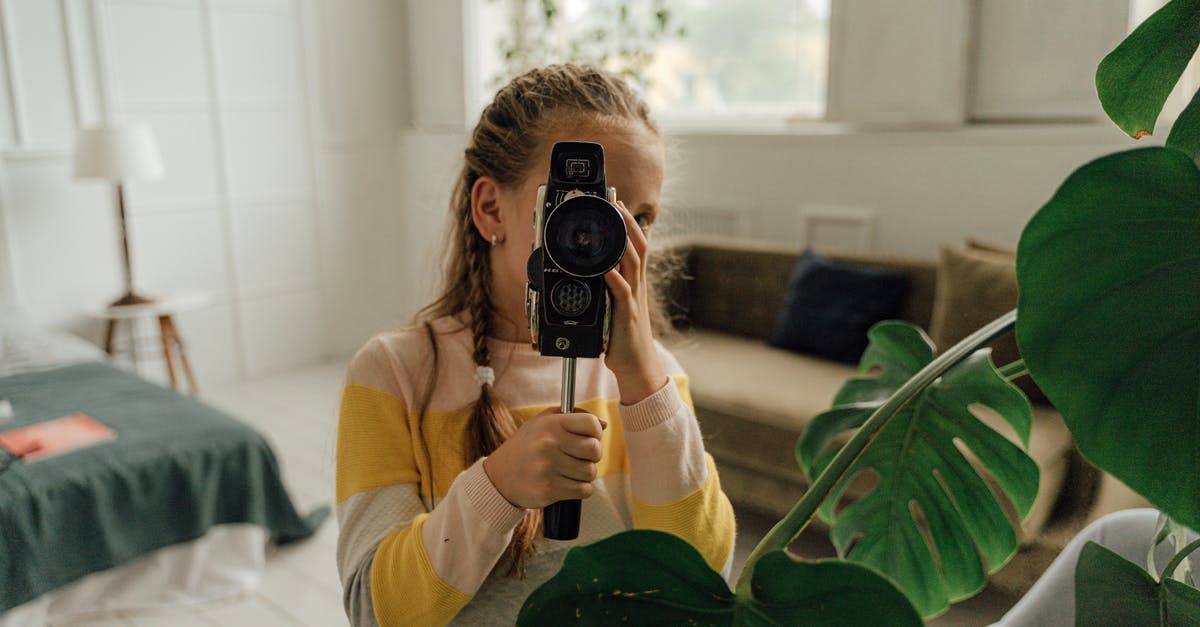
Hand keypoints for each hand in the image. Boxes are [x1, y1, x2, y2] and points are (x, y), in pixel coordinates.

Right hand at [482, 409, 605, 508]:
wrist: (499, 476)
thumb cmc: (526, 446)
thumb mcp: (543, 422)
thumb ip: (573, 417)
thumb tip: (603, 424)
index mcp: (551, 424)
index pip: (591, 424)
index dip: (595, 432)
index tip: (589, 437)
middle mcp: (549, 444)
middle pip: (595, 450)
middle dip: (593, 456)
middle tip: (581, 457)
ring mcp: (548, 468)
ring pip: (590, 473)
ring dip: (585, 475)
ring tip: (569, 471)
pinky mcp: (549, 490)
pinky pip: (583, 490)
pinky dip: (581, 489)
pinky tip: (567, 484)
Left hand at [603, 200, 668, 403]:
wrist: (638, 367)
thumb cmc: (624, 339)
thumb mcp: (616, 307)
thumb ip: (608, 288)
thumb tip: (594, 271)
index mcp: (633, 284)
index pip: (635, 247)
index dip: (629, 225)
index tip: (618, 205)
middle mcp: (636, 287)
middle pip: (637, 247)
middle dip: (628, 223)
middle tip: (617, 203)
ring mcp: (633, 300)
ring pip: (632, 264)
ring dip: (623, 242)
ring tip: (615, 224)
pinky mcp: (626, 315)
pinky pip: (621, 292)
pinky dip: (614, 278)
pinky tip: (606, 269)